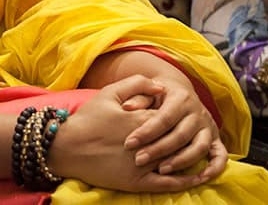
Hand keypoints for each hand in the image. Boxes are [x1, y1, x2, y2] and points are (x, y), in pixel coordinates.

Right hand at [49, 76, 216, 191]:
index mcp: (142, 120)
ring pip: (176, 161)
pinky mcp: (138, 182)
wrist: (66, 147)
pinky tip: (196, 178)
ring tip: (201, 155)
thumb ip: (137, 83)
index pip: (170, 118)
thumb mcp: (109, 93)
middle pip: (176, 139)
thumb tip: (161, 86)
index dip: (174, 117)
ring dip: (190, 158)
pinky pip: (169, 183)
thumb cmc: (87, 119)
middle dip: (184, 137)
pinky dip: (185, 181)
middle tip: (191, 134)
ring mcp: (143, 164)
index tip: (175, 115)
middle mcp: (147, 143)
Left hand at [122, 77, 226, 178]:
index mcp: (180, 98)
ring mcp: (208, 126)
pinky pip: (220, 155)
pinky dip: (215, 168)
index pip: (163, 118)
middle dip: (158, 150)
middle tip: (139, 160)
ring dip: (181, 161)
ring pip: (199, 147)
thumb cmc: (157, 95)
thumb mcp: (147, 91)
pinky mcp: (215, 138)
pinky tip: (200, 178)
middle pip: (180, 135)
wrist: (180, 92)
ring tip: (160, 170)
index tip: (128, 143)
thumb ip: (138, 98)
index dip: (146, 132)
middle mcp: (197, 112)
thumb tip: (127, 107)